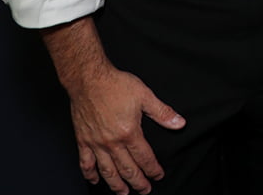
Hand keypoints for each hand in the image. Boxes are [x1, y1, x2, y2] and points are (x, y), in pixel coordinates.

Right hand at [67, 65, 185, 194]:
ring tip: (123, 193)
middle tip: (144, 190)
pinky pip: (86, 163)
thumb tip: (179, 123)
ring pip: (107, 171)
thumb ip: (162, 113)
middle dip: (137, 182)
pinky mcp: (83, 141)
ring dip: (116, 185)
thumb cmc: (116, 85)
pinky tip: (95, 180)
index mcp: (129, 132)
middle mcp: (112, 142)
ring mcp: (96, 143)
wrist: (88, 79)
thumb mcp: (145, 96)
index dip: (153, 169)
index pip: (144, 157)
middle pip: (127, 169)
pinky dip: (90, 174)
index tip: (158, 176)